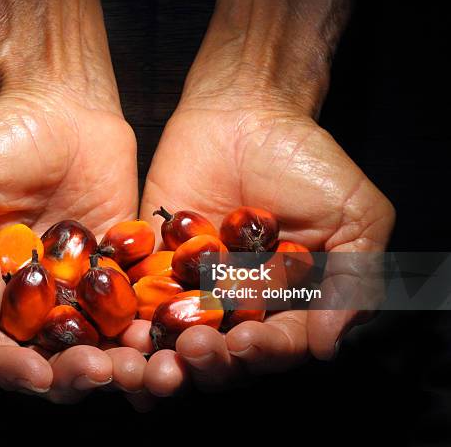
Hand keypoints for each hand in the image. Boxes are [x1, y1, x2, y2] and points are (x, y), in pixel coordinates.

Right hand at [0, 85, 150, 402]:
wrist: (64, 103)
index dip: (5, 365)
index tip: (35, 374)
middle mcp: (25, 293)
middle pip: (41, 353)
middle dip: (67, 373)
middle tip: (96, 373)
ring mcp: (73, 282)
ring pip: (89, 340)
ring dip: (111, 361)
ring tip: (134, 367)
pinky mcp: (114, 266)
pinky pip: (128, 305)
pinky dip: (142, 325)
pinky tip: (158, 334)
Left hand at [134, 0, 392, 394]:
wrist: (245, 112)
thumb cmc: (306, 162)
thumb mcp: (353, 215)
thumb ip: (352, 278)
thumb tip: (330, 345)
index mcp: (284, 302)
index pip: (276, 343)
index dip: (266, 351)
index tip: (251, 343)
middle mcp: (235, 303)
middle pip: (221, 351)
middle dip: (209, 360)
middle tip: (196, 350)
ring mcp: (190, 285)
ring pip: (175, 336)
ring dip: (164, 354)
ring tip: (154, 357)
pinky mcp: (151, 263)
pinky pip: (136, 297)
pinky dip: (128, 318)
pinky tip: (120, 335)